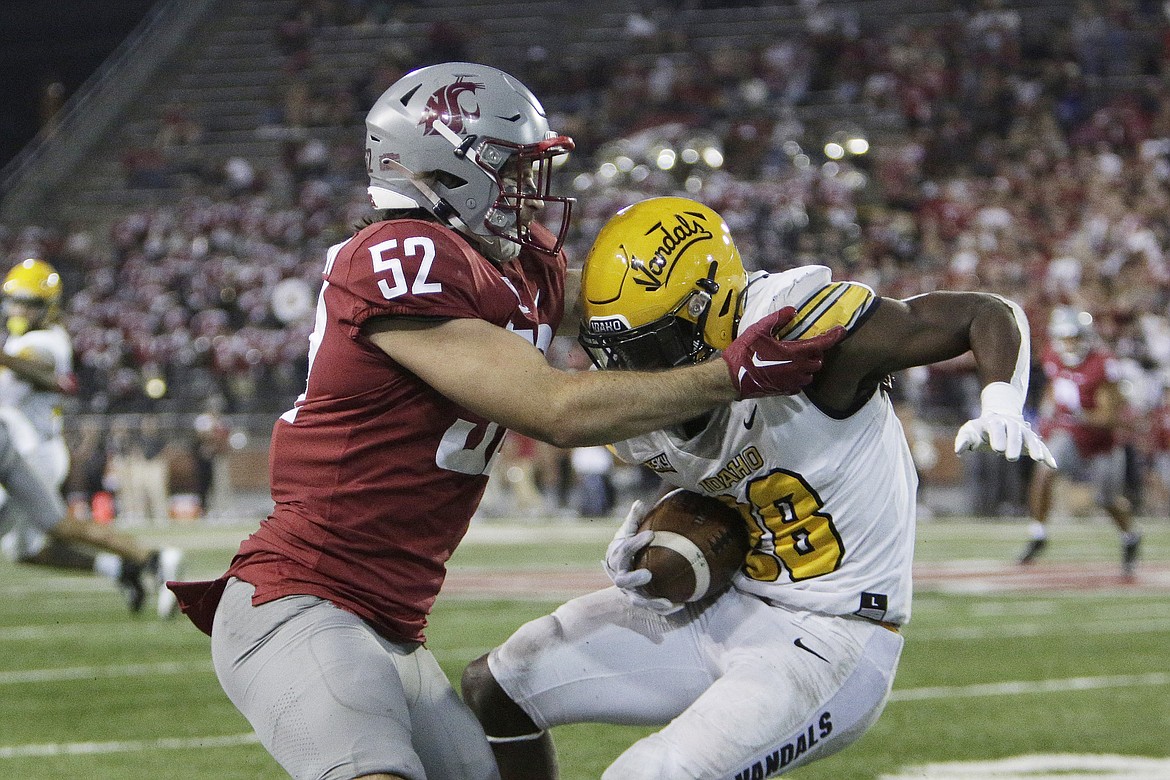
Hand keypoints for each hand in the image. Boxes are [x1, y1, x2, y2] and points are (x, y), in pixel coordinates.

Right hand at [603, 501, 683, 614]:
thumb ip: (633, 519)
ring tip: (666, 601)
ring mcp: (629, 591)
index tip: (652, 534)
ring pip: (637, 599)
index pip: (624, 550)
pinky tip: (679, 605)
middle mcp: (621, 577)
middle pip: (624, 580)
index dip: (636, 543)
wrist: (619, 570)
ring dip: (651, 601)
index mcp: (616, 558)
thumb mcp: (626, 533)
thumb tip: (639, 502)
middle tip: (648, 575)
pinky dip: (664, 608)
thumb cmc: (626, 548)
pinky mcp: (640, 601)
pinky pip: (651, 608)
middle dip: (635, 578)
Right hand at [721, 307, 846, 398]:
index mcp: (794, 353)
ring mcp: (791, 382)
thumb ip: (778, 318)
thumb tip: (793, 310)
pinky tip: (789, 372)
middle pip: (818, 361)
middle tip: (809, 345)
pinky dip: (798, 378)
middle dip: (817, 353)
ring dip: (809, 366)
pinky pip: (799, 386)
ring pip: (810, 375)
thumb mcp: (759, 329)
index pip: (821, 344)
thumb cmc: (745, 352)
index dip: (833, 337)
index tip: (841, 331)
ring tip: (800, 359)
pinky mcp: (783, 390)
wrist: (732, 378)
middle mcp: (797, 369)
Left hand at [954, 382, 1056, 467]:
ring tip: (1038, 459)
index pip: (997, 428)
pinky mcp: (1031, 440)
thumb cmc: (980, 430)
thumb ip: (964, 440)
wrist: (997, 418)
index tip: (997, 450)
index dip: (998, 438)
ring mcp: (1023, 432)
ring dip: (1034, 448)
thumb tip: (958, 450)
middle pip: (1014, 433)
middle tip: (1010, 457)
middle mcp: (1011, 425)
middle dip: (1013, 444)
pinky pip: (1040, 446)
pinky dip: (1047, 454)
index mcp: (995, 422)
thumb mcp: (970, 431)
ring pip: (1030, 438)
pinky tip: (1052, 465)